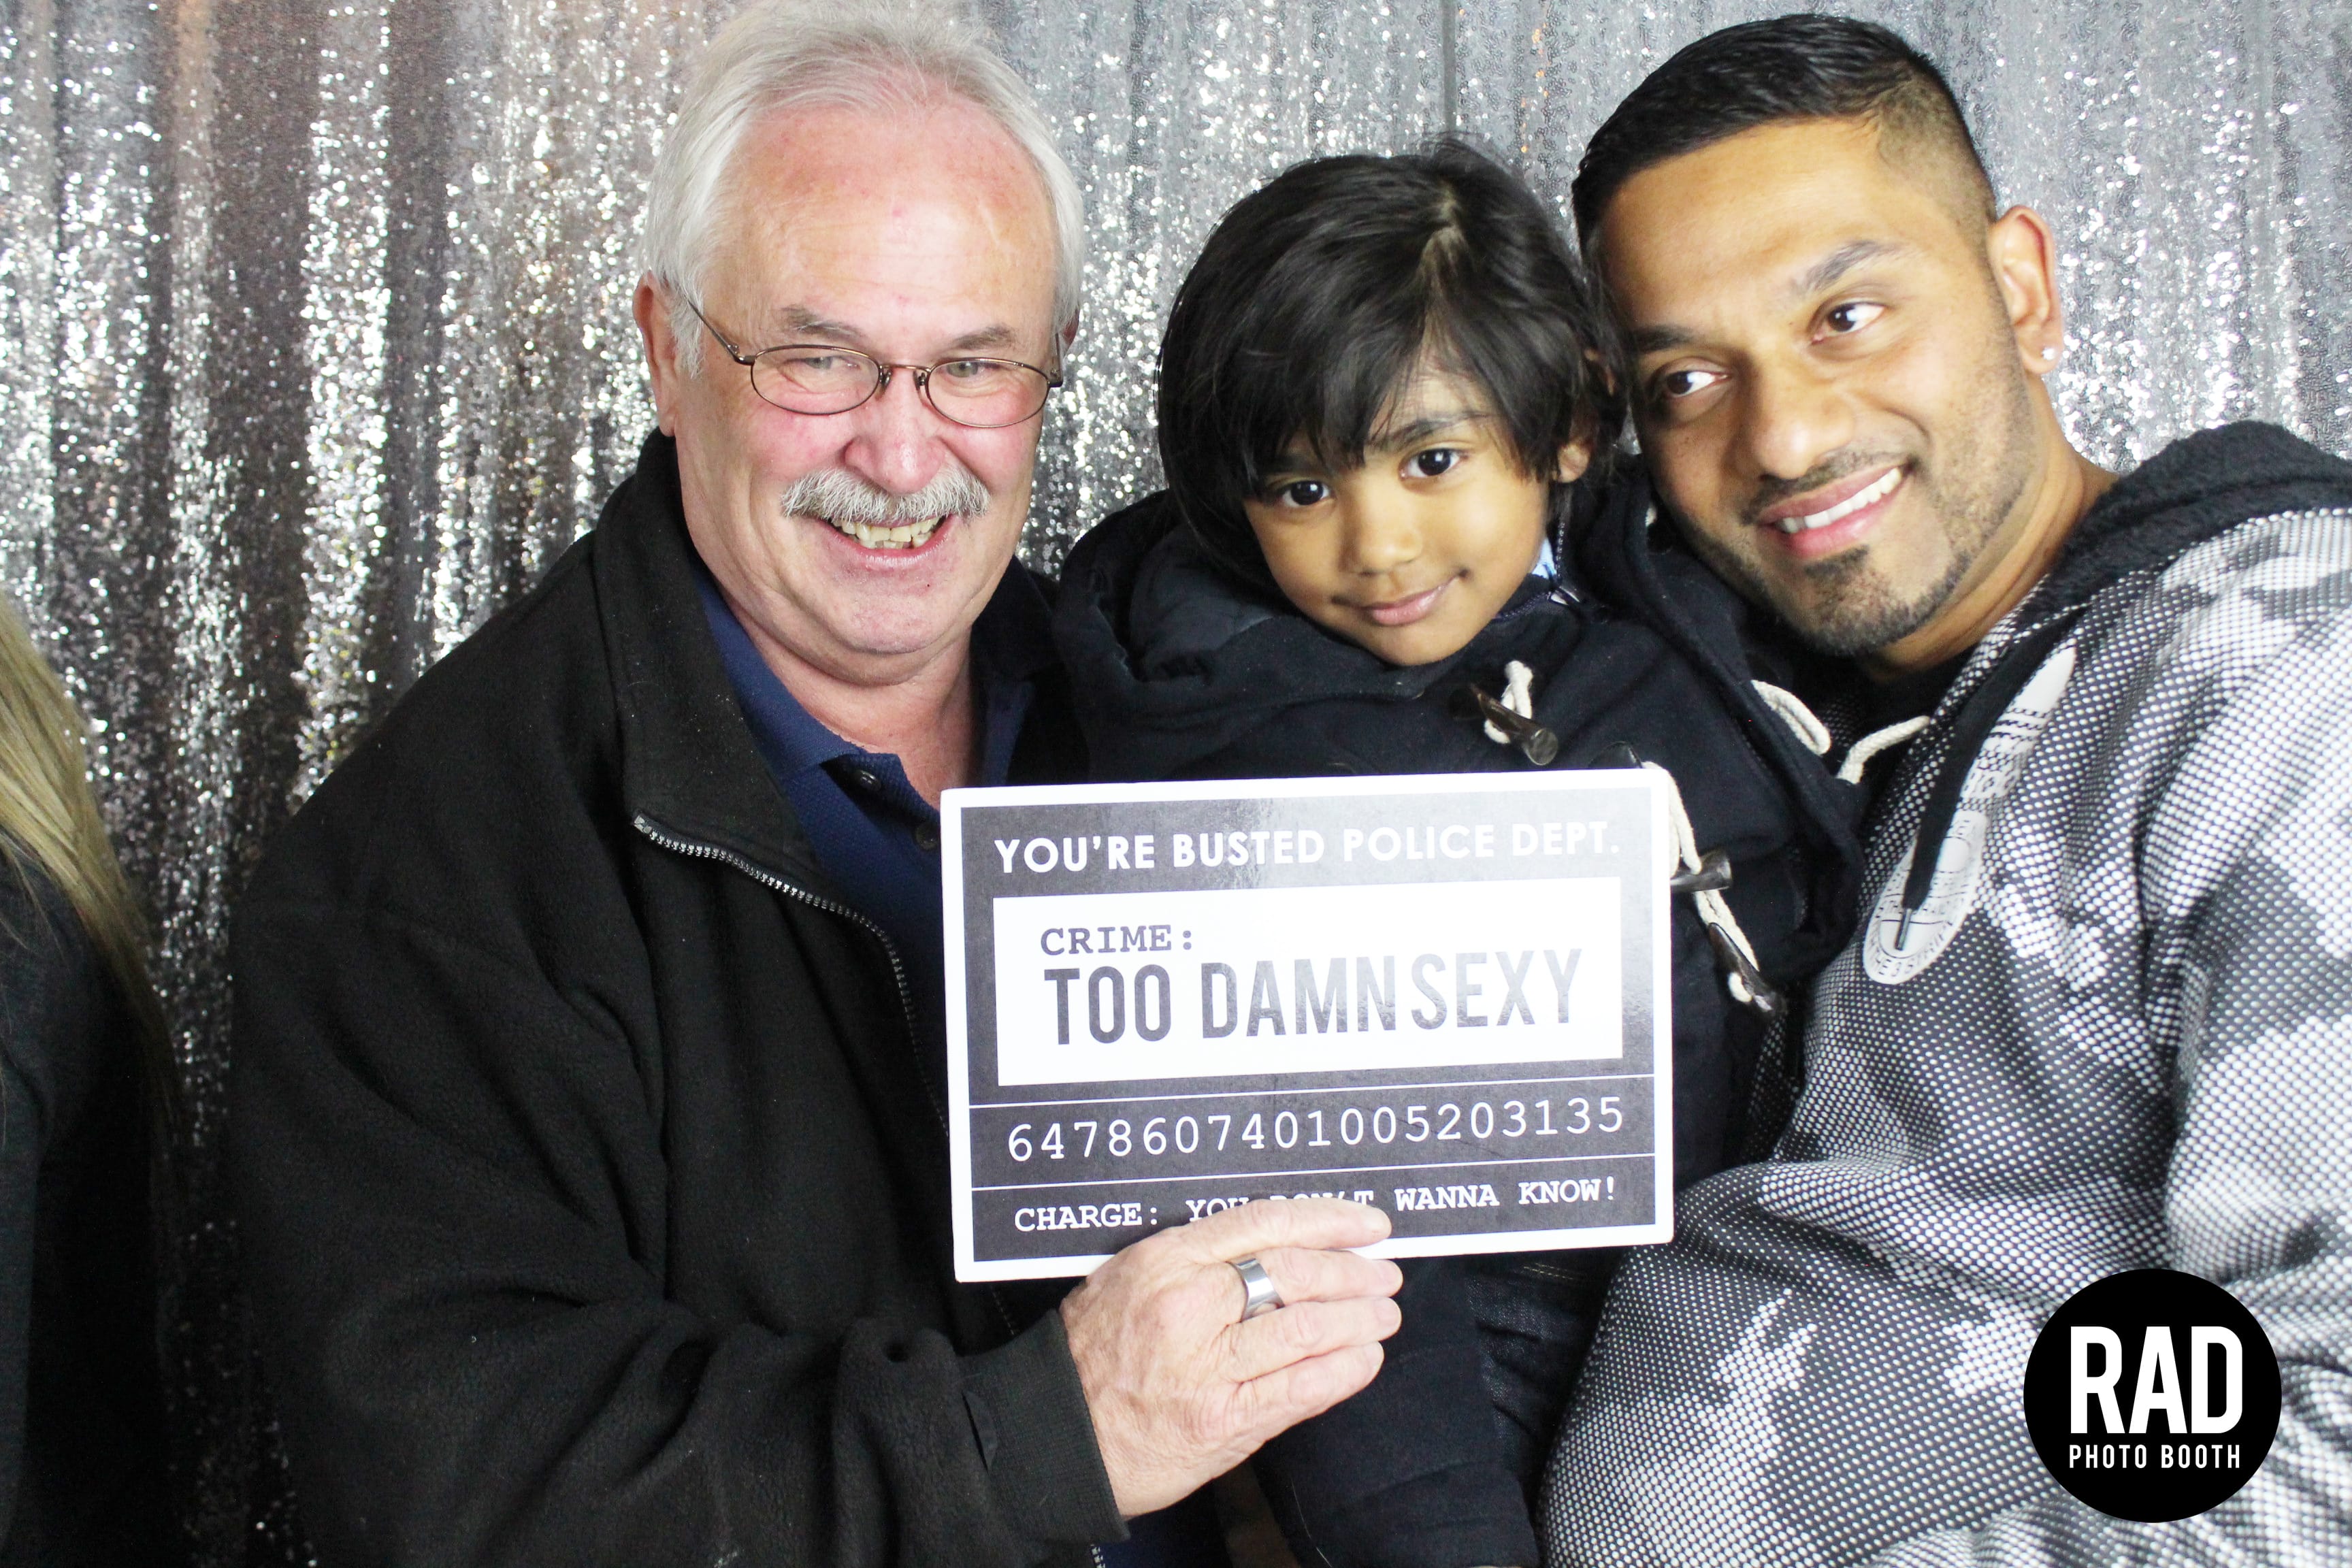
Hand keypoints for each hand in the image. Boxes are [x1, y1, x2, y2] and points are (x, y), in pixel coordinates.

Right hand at [1060, 1197, 1400, 1516]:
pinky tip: (1364, 1361)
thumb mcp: (1131, 1277)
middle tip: (1384, 1276)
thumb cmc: (1092, 1355)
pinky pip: (1299, 1389)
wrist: (1054, 1433)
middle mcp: (1189, 1305)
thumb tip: (1279, 1247)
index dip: (1330, 1220)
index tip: (1367, 1224)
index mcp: (1167, 1259)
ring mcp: (1207, 1365)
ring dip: (1359, 1321)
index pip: (1266, 1223)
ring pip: (1306, 1330)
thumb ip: (1197, 1259)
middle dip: (1354, 1273)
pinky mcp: (1221, 1420)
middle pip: (1296, 1273)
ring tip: (1383, 1317)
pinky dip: (1343, 1372)